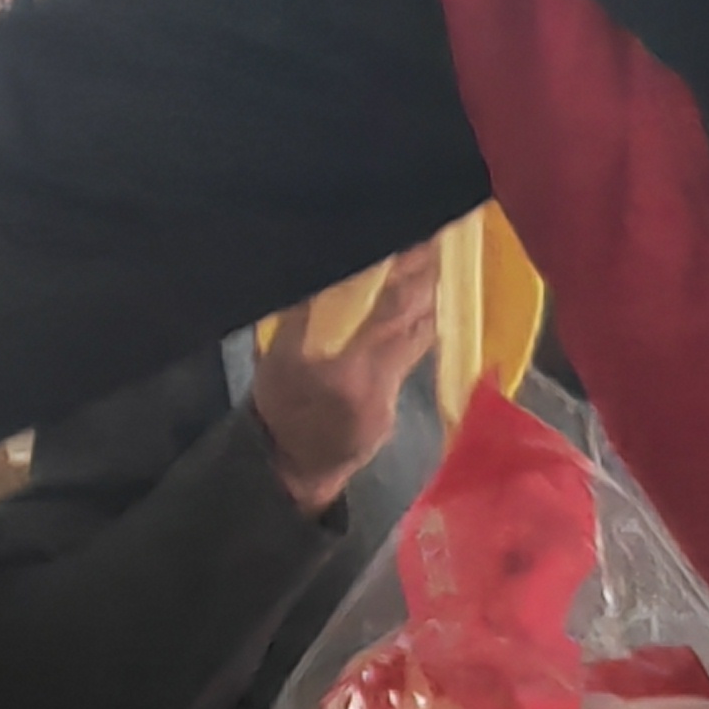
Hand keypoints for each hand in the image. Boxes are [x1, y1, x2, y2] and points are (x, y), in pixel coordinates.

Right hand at [253, 243, 439, 513]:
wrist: (290, 469)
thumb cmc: (277, 410)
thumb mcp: (275, 360)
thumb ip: (299, 316)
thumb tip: (319, 267)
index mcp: (351, 370)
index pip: (394, 310)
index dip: (413, 274)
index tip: (420, 239)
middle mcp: (380, 382)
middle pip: (418, 321)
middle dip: (428, 279)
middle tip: (433, 240)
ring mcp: (392, 396)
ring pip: (420, 339)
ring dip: (428, 301)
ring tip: (430, 263)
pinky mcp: (394, 406)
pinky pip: (410, 358)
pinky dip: (415, 328)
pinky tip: (415, 308)